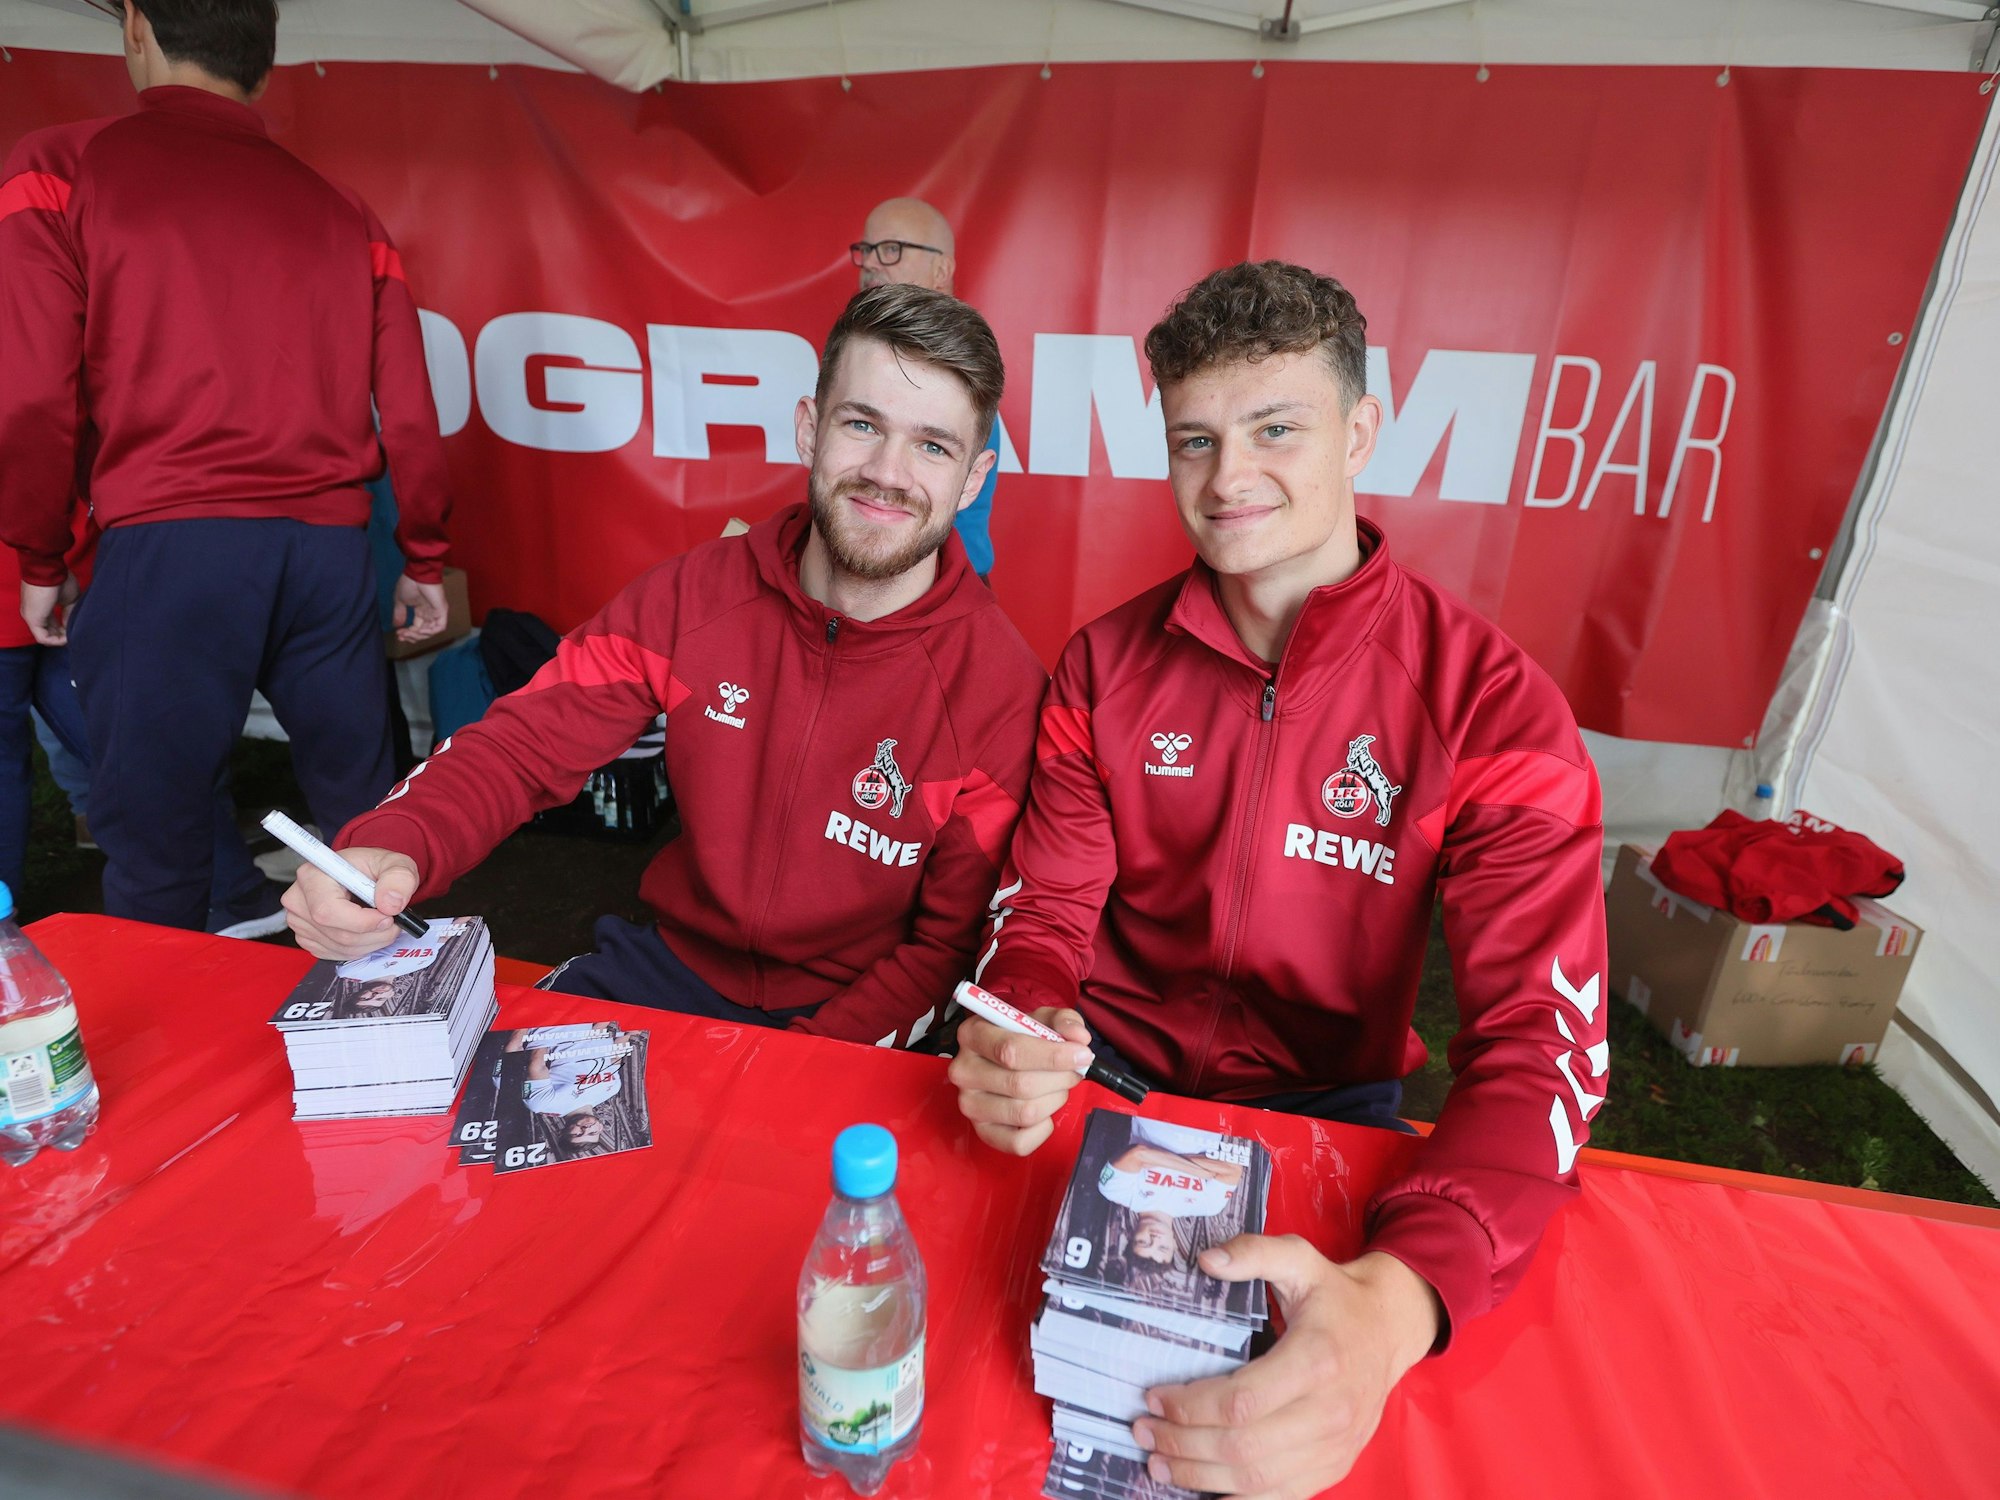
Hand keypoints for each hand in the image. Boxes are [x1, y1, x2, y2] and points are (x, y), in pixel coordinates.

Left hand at [20, 574, 79, 646]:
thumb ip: (70, 613)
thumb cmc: (59, 579)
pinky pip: (44, 638)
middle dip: (63, 635)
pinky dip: (57, 640)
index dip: (65, 629)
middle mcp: (33, 613)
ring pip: (46, 637)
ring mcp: (31, 617)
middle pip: (49, 632)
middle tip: (76, 634)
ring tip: (73, 636)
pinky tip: (67, 637)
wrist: (48, 569)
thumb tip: (72, 626)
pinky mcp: (33, 619)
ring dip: (61, 639)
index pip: (52, 623)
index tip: (77, 628)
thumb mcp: (70, 598)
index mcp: (41, 606)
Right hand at [280, 845, 421, 959]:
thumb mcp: (395, 863)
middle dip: (375, 934)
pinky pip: (337, 953)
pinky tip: (367, 930)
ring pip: (341, 947)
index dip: (363, 922)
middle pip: (338, 934)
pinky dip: (360, 947)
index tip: (388, 917)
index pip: (328, 911)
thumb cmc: (374, 867)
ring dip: (371, 942)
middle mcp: (299, 900)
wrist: (363, 875)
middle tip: (394, 922)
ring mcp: (299, 922)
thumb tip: (390, 904)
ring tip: (382, 923)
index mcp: (313, 875)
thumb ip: (399, 878)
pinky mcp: (307, 938)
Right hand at [392, 573, 448, 642]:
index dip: (408, 634)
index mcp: (421, 611)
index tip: (398, 635)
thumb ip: (399, 613)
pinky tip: (419, 631)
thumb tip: (397, 626)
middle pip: (423, 632)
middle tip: (401, 636)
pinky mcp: (442, 611)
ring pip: (431, 632)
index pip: (417, 628)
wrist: (417, 574)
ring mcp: (436, 613)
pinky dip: (430, 632)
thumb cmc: (409, 583)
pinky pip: (439, 627)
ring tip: (408, 633)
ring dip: (419, 635)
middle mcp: (429, 614)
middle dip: (412, 636)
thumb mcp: (400, 601)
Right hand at [946, 1006, 1093, 1155]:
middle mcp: (963, 1071)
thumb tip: (1078, 1038)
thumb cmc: (1025, 1037)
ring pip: (1024, 1113)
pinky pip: (1020, 1143)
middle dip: (1059, 1079)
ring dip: (1054, 1100)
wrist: (1005, 1061)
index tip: (1082, 1056)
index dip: (1053, 1056)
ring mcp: (969, 1105)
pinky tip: (1044, 1111)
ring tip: (1058, 1087)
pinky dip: (1043, 1129)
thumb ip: (1064, 1021)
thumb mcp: (1043, 1019)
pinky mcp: (981, 1132)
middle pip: (1020, 1084)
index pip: (1011, 1051)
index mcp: (973, 1034)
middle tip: (1074, 1072)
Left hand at [1135, 1243, 1440, 1498]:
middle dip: (1183, 1444)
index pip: (1241, 1401)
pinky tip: (1201, 1482)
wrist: (1389, 1329)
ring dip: (1199, 1476)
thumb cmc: (1336, 1297)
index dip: (1190, 1406)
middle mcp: (1329, 1411)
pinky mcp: (1334, 1466)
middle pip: (1242, 1447)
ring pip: (1256, 1480)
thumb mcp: (1299, 1258)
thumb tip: (1205, 1260)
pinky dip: (1235, 1496)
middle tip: (1144, 1431)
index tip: (1154, 1397)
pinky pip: (1280, 1496)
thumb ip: (1254, 1253)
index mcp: (1317, 1360)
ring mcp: (1334, 1446)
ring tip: (1159, 1462)